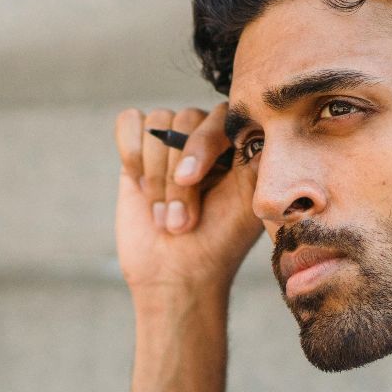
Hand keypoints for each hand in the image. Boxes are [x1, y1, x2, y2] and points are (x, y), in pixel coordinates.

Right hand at [113, 104, 261, 299]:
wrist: (176, 274)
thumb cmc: (217, 243)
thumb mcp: (249, 201)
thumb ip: (257, 159)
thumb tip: (261, 124)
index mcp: (237, 145)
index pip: (222, 117)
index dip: (202, 144)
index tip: (190, 180)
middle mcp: (205, 138)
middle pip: (185, 120)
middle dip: (177, 178)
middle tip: (180, 222)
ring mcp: (171, 143)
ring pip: (156, 126)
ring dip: (156, 177)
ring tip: (164, 217)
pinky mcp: (137, 151)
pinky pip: (130, 123)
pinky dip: (132, 154)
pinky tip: (140, 187)